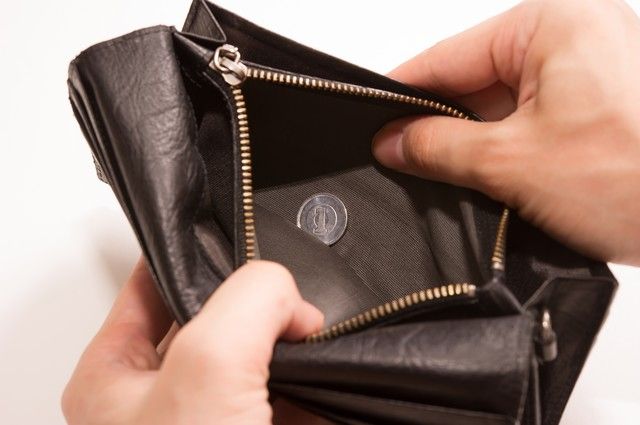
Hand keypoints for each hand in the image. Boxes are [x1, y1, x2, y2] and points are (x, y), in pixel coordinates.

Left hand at [62, 258, 324, 424]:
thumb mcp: (206, 370)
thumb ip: (249, 302)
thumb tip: (291, 299)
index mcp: (116, 377)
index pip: (150, 283)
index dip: (196, 252)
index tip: (237, 232)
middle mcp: (163, 398)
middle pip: (212, 315)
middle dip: (257, 298)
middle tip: (289, 290)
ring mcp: (215, 420)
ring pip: (259, 353)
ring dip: (292, 339)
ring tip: (319, 326)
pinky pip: (291, 391)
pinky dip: (315, 376)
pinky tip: (334, 364)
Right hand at [373, 0, 639, 264]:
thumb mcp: (513, 162)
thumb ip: (440, 148)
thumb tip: (394, 141)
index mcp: (554, 24)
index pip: (450, 54)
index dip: (404, 91)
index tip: (371, 117)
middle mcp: (574, 38)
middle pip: (475, 79)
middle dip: (439, 124)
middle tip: (402, 160)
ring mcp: (590, 73)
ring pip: (501, 105)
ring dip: (474, 143)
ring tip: (448, 177)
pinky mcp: (599, 107)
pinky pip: (530, 121)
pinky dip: (505, 150)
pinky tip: (487, 179)